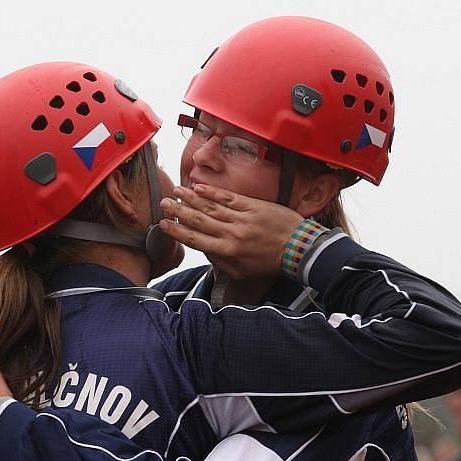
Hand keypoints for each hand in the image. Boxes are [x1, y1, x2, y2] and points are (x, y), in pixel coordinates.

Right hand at [159, 185, 303, 279]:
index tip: (162, 224)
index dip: (177, 231)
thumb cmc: (269, 262)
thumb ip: (221, 261)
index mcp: (227, 252)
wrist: (298, 248)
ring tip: (175, 191)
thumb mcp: (242, 272)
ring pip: (211, 207)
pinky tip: (199, 188)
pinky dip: (212, 193)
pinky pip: (228, 198)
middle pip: (199, 220)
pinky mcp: (253, 206)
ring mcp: (242, 218)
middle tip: (163, 203)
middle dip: (178, 211)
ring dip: (190, 198)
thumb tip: (205, 249)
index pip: (196, 240)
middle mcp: (231, 234)